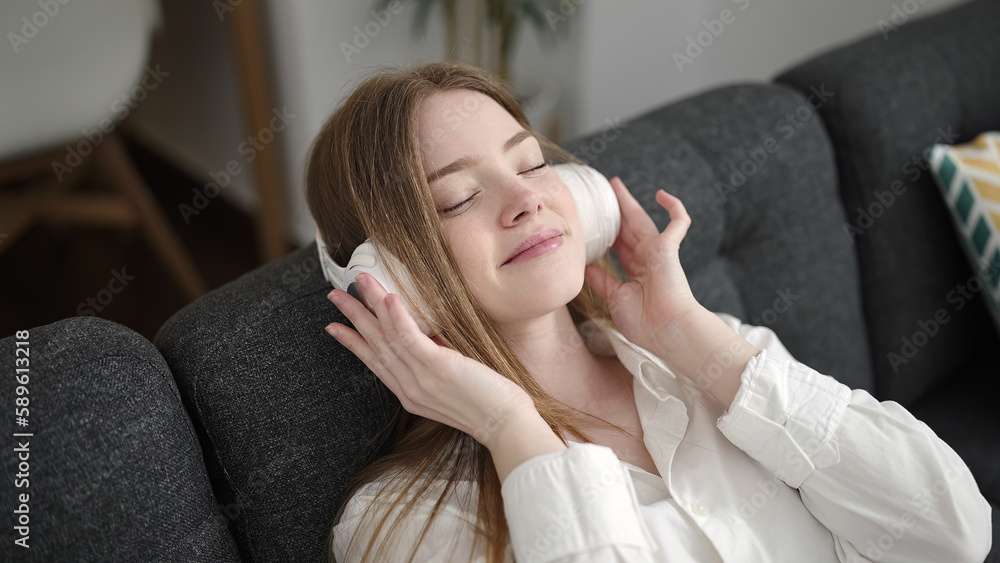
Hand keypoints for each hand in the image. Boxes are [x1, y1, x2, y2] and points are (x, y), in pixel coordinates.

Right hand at [324, 273, 536, 447]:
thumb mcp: (450, 388)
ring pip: (388, 336)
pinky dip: (397, 318)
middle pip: (374, 345)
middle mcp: (409, 387)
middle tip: (334, 296)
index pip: (374, 362)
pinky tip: (390, 298)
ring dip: (371, 306)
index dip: (353, 342)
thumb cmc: (487, 405)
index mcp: (409, 393)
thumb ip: (434, 368)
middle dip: (353, 318)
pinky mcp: (438, 367)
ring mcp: (421, 377)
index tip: (334, 327)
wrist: (505, 425)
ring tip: (360, 282)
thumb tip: (432, 340)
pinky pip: (411, 338)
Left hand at [584, 177, 702, 353]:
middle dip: (615, 212)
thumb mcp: (614, 299)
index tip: (593, 223)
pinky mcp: (669, 247)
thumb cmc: (644, 323)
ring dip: (629, 202)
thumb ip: (601, 281)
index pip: (618, 246)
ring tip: (615, 185)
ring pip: (641, 220)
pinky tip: (661, 194)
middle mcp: (646, 259)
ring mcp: (658, 252)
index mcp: (635, 272)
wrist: (667, 330)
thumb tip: (585, 266)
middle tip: (602, 195)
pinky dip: (674, 207)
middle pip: (625, 229)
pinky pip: (678, 223)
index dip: (607, 234)